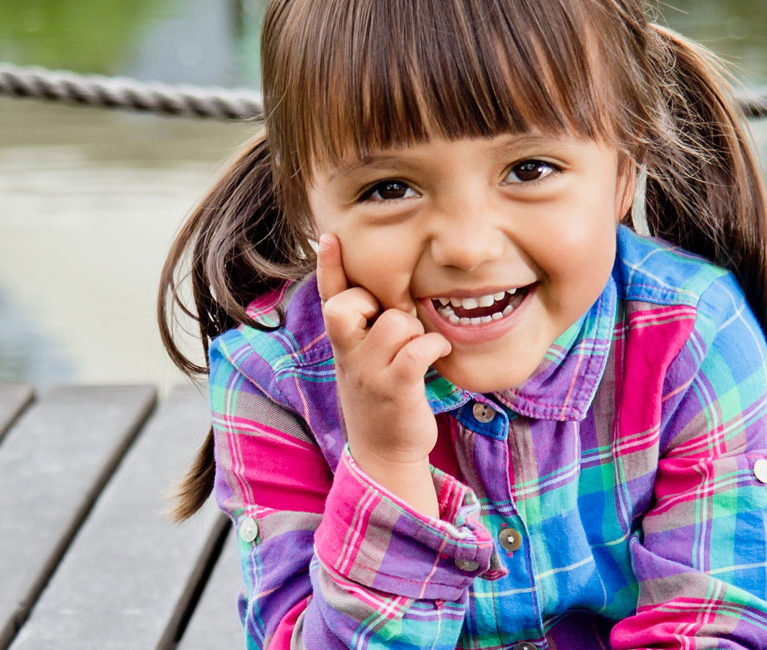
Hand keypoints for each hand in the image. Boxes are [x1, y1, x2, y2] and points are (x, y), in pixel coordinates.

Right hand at [316, 233, 451, 513]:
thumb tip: (377, 292)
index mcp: (341, 343)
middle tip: (390, 323)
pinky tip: (437, 356)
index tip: (330, 235)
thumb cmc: (379, 397)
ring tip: (418, 349)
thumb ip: (362, 328)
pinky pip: (417, 348)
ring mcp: (369, 372)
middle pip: (345, 305)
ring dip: (415, 330)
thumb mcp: (360, 361)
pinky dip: (433, 346)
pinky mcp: (396, 387)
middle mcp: (348, 354)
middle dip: (372, 302)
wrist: (384, 453)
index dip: (329, 266)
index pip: (329, 297)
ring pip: (395, 321)